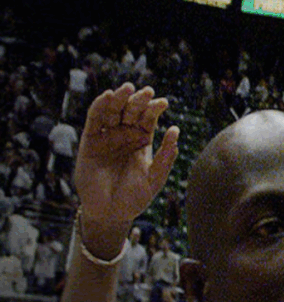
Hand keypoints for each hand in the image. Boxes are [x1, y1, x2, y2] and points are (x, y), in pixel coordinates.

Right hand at [75, 84, 178, 246]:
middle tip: (148, 91)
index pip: (149, 119)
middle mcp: (124, 135)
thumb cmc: (135, 197)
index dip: (155, 109)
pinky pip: (94, 120)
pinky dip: (99, 107)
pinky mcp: (89, 141)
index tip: (163, 102)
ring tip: (128, 88)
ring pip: (113, 111)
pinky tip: (107, 96)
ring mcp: (107, 137)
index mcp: (142, 141)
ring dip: (119, 98)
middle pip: (132, 111)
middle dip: (139, 100)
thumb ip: (165, 157)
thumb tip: (176, 130)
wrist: (110, 213)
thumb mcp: (155, 177)